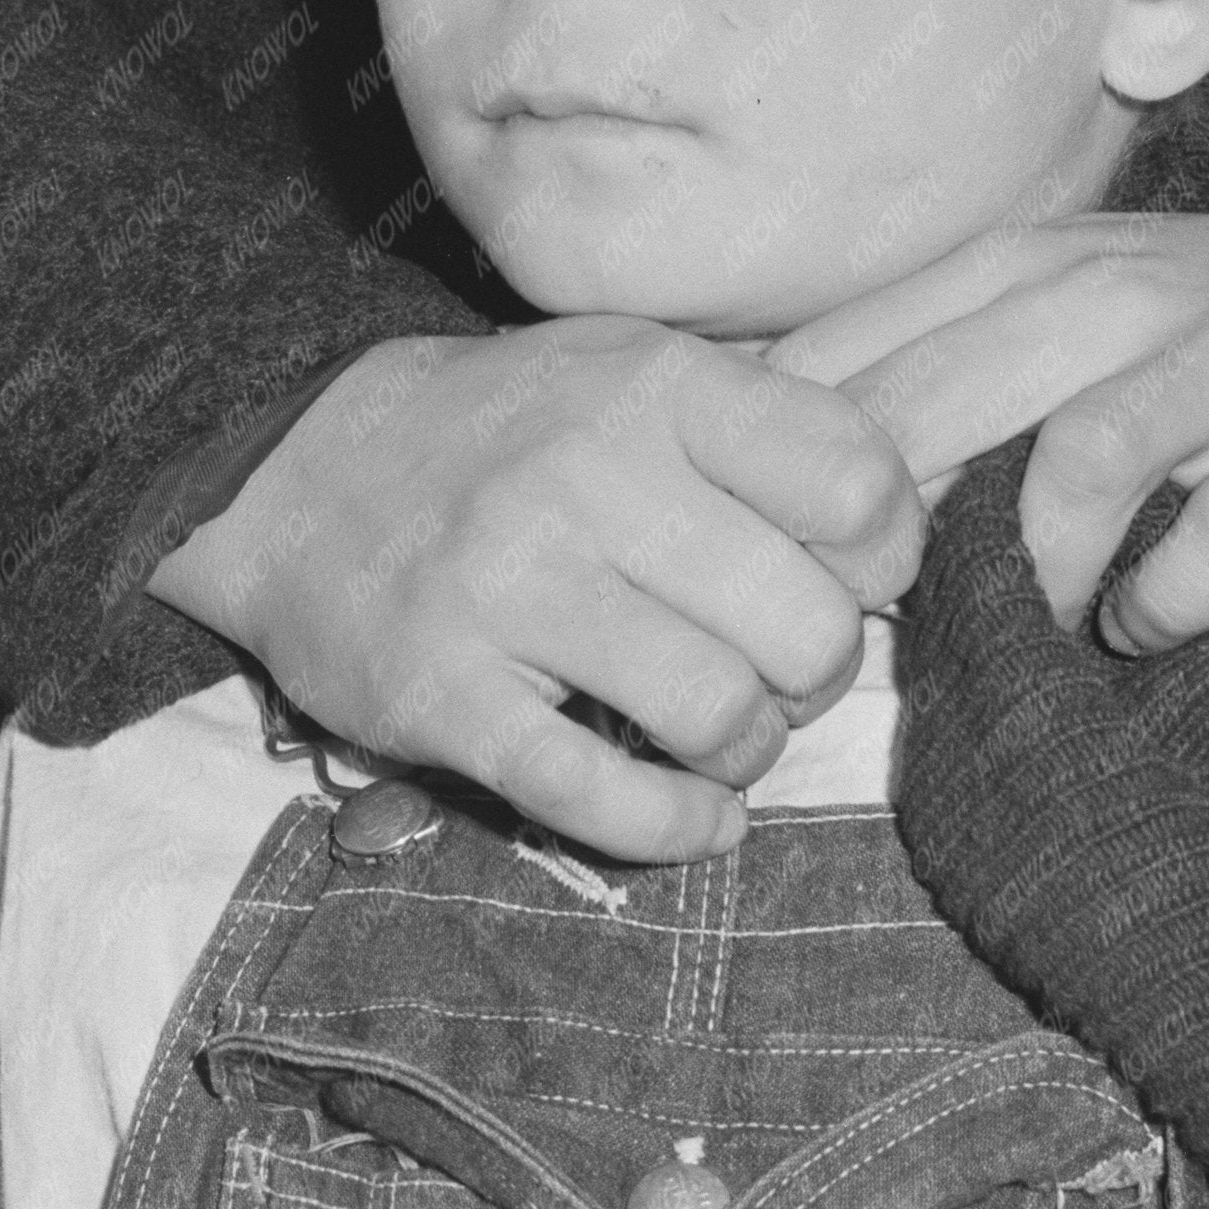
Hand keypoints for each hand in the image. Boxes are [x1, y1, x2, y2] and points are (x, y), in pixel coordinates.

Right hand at [151, 322, 926, 864]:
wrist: (299, 474)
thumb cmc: (508, 434)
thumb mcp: (631, 375)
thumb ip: (760, 432)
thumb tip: (909, 522)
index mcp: (654, 386)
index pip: (854, 485)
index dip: (882, 555)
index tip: (846, 577)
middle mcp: (587, 477)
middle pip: (805, 625)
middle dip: (815, 675)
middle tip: (775, 671)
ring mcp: (511, 591)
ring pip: (721, 719)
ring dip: (747, 754)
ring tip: (720, 737)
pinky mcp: (447, 699)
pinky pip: (608, 803)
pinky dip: (681, 833)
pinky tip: (693, 818)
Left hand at [777, 146, 1208, 650]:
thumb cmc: (1191, 327)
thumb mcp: (1049, 309)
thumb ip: (925, 368)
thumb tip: (761, 471)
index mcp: (1018, 269)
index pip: (849, 359)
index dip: (787, 475)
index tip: (776, 564)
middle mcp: (1110, 300)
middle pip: (935, 406)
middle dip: (881, 536)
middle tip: (874, 630)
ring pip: (1076, 461)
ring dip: (1029, 574)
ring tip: (1024, 636)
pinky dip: (1171, 596)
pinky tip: (1146, 625)